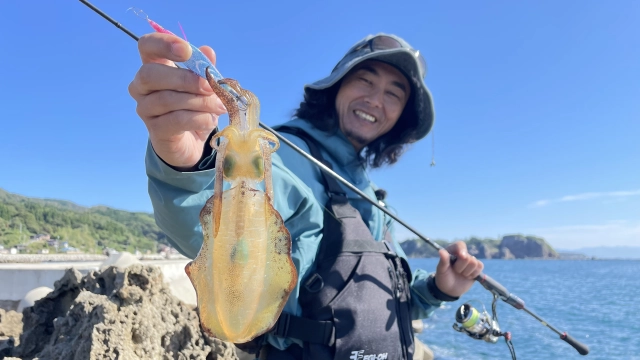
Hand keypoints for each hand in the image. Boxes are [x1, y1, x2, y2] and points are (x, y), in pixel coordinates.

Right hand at [128, 33, 226, 169]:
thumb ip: (204, 69)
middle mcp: (141, 86)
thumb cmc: (193, 107)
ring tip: (219, 106)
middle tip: (209, 87)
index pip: (147, 45)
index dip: (163, 44)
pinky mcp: (155, 129)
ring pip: (167, 99)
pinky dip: (198, 119)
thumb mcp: (203, 86)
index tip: (186, 51)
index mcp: (153, 66)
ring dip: (198, 102)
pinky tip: (210, 120)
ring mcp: (145, 108)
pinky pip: (176, 120)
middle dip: (184, 79)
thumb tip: (208, 51)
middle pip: (150, 74)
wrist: (189, 142)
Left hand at [434, 241, 483, 297]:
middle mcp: (462, 254)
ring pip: (475, 263)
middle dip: (461, 267)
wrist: (449, 289)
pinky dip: (473, 274)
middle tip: (455, 271)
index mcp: (452, 251)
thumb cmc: (443, 277)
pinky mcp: (476, 267)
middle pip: (468, 257)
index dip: (462, 250)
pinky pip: (480, 267)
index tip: (461, 256)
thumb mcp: (441, 270)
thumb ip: (443, 260)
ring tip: (460, 273)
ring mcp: (470, 260)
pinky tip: (467, 276)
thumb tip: (441, 251)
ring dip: (467, 272)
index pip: (460, 245)